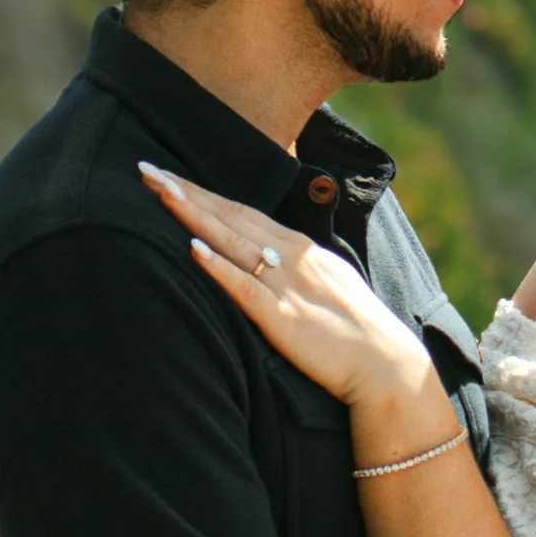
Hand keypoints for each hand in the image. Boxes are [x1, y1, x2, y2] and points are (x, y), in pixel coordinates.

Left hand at [138, 166, 441, 417]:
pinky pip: (246, 287)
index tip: (170, 177)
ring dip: (193, 214)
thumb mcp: (329, 286)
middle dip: (187, 191)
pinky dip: (219, 267)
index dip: (204, 192)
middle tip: (148, 170)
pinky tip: (194, 249)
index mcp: (302, 249)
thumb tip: (269, 264)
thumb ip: (298, 270)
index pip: (244, 211)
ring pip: (232, 240)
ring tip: (160, 192)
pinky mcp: (283, 317)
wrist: (387, 366)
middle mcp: (293, 258)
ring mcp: (287, 285)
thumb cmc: (358, 334)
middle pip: (231, 215)